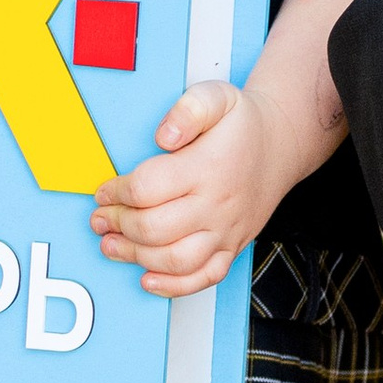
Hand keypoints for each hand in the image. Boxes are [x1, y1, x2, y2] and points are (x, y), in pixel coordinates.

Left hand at [89, 81, 284, 297]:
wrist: (282, 145)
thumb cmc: (243, 123)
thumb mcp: (218, 97)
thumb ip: (189, 109)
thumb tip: (164, 136)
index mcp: (207, 167)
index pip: (148, 188)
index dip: (117, 192)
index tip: (104, 192)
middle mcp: (217, 204)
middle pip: (155, 228)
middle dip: (118, 225)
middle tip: (100, 219)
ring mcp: (226, 231)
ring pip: (175, 259)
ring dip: (135, 256)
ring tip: (111, 245)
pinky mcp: (232, 247)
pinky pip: (204, 278)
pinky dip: (173, 286)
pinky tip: (148, 278)